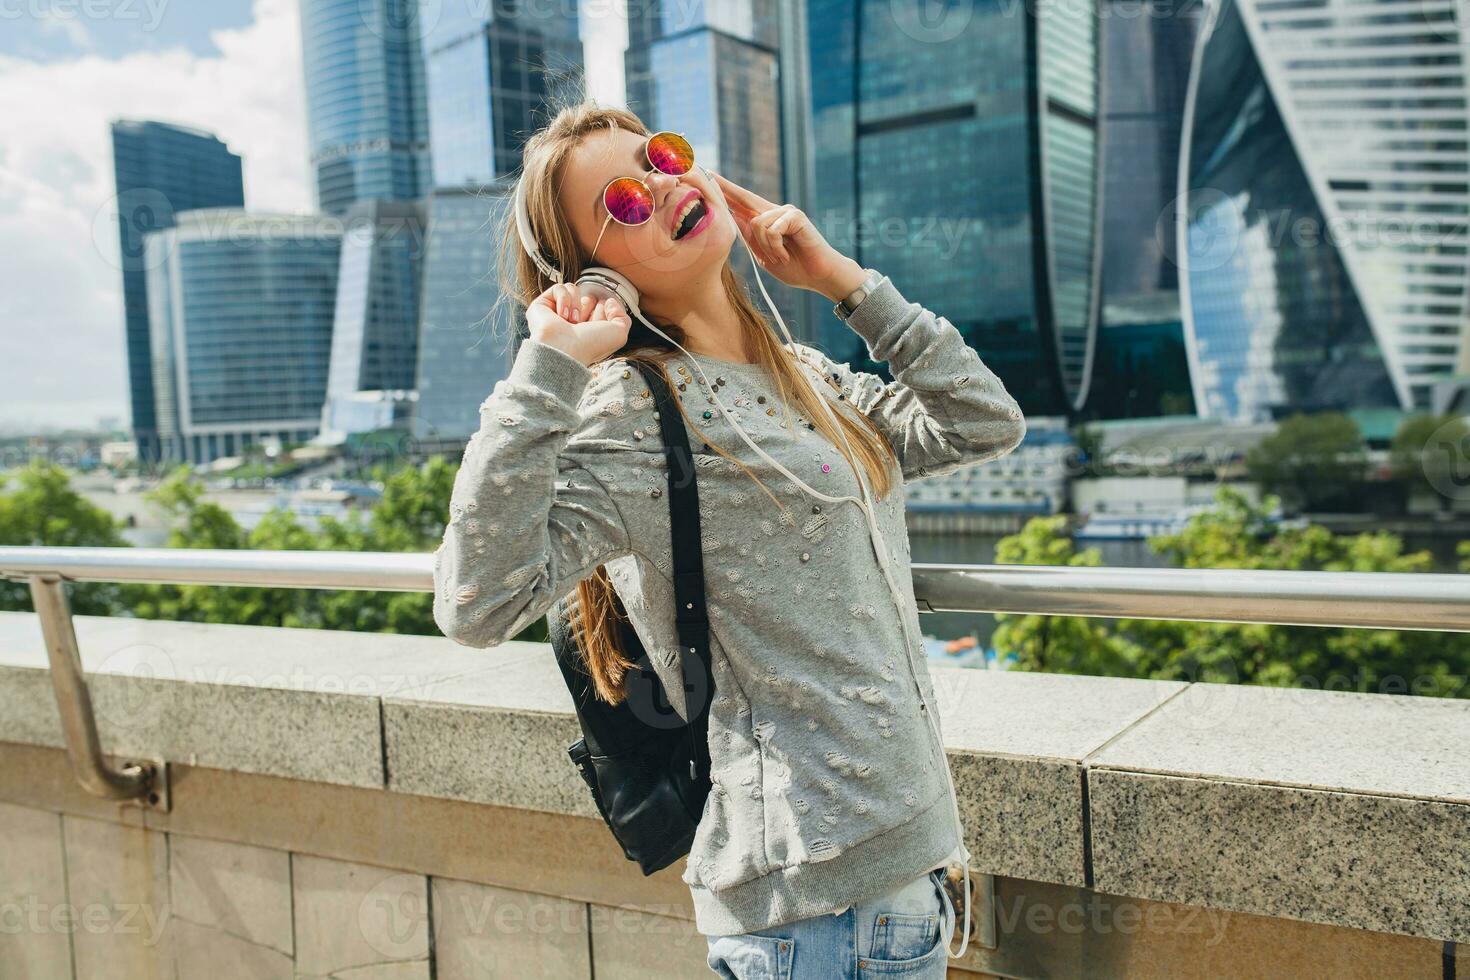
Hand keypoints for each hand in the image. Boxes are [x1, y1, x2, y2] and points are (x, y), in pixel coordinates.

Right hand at [526, 282, 632, 366]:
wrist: (562, 348)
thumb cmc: (590, 345)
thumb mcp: (618, 334)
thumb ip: (622, 317)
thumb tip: (610, 302)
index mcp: (589, 330)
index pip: (599, 308)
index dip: (603, 309)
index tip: (601, 315)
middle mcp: (572, 322)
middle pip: (586, 298)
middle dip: (589, 305)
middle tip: (584, 320)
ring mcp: (556, 313)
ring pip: (573, 289)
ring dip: (576, 303)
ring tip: (573, 320)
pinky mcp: (542, 305)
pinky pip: (558, 288)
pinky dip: (563, 298)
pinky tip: (562, 315)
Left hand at [709, 171, 867, 300]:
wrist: (819, 276)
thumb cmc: (794, 268)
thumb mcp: (764, 254)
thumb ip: (750, 237)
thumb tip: (731, 217)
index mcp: (765, 221)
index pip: (741, 203)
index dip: (725, 191)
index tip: (708, 177)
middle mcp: (774, 212)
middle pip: (745, 197)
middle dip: (726, 188)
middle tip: (707, 174)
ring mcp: (786, 212)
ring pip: (757, 224)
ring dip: (765, 248)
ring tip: (779, 258)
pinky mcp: (796, 216)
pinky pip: (772, 230)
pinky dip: (776, 247)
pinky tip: (786, 255)